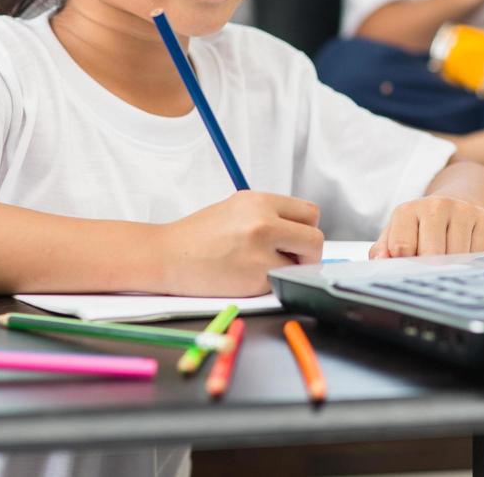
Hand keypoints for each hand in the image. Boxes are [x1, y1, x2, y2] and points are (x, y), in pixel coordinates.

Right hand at [159, 191, 323, 296]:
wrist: (167, 256)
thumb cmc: (199, 235)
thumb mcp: (237, 208)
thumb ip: (270, 214)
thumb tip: (300, 229)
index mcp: (260, 201)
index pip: (310, 213)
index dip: (306, 228)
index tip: (296, 238)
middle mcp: (263, 223)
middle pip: (315, 239)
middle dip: (308, 252)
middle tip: (291, 258)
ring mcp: (260, 252)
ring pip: (302, 264)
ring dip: (290, 269)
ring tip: (263, 266)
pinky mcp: (255, 279)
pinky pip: (279, 282)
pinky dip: (269, 283)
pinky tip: (246, 276)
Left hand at [369, 194, 483, 258]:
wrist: (452, 205)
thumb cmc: (420, 226)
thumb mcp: (396, 233)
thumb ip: (383, 249)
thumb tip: (381, 261)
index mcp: (407, 210)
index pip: (402, 247)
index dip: (405, 264)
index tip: (409, 267)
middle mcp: (436, 205)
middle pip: (432, 253)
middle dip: (429, 267)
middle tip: (429, 268)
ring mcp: (461, 210)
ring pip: (457, 256)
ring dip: (451, 265)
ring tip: (445, 257)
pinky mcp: (483, 217)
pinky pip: (477, 253)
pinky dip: (469, 261)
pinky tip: (462, 251)